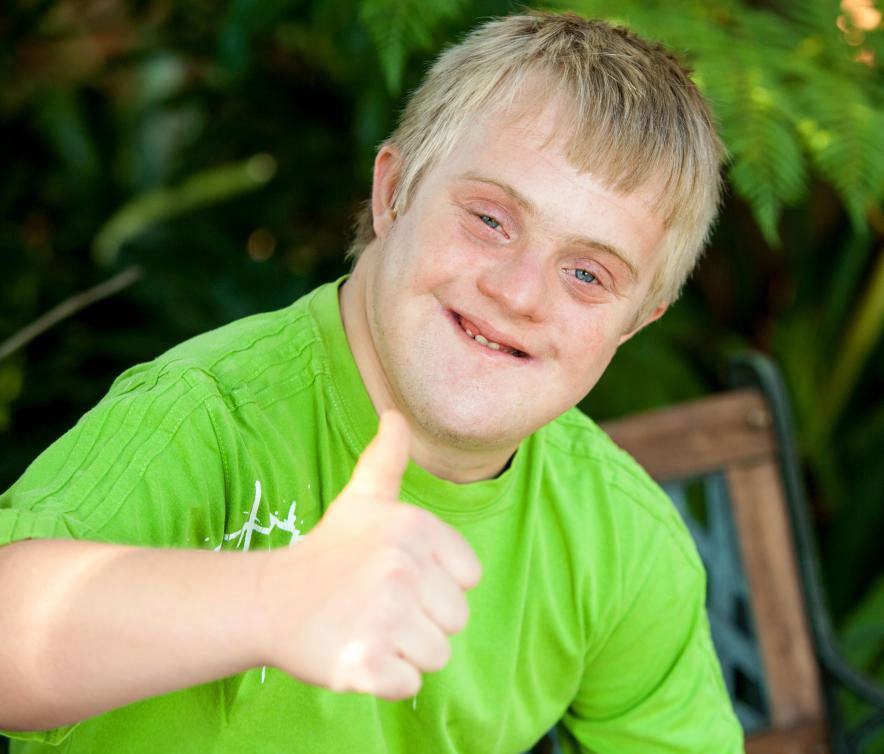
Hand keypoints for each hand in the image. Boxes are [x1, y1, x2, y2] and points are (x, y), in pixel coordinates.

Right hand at [257, 411, 481, 699]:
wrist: (268, 600)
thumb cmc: (327, 552)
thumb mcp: (361, 499)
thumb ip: (387, 458)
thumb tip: (396, 415)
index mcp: (414, 528)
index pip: (469, 578)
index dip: (438, 583)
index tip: (397, 577)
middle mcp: (401, 569)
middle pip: (455, 621)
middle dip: (422, 621)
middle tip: (377, 606)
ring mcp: (383, 618)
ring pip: (436, 656)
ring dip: (404, 651)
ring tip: (367, 627)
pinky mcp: (364, 664)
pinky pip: (409, 686)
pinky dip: (386, 680)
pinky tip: (358, 653)